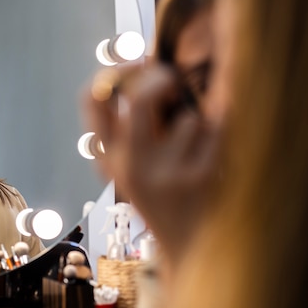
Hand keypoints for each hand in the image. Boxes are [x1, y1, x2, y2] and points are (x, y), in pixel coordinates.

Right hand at [82, 63, 221, 262]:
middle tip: (172, 81)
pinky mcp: (197, 179)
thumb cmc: (160, 190)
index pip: (91, 98)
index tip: (138, 63)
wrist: (185, 243)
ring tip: (193, 147)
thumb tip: (147, 67)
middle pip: (141, 96)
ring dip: (196, 123)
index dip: (115, 70)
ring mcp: (163, 173)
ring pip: (189, 117)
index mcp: (105, 156)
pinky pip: (214, 131)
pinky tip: (209, 158)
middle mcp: (127, 164)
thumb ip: (128, 122)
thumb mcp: (129, 162)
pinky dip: (217, 136)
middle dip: (162, 78)